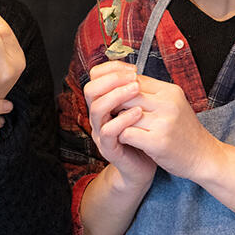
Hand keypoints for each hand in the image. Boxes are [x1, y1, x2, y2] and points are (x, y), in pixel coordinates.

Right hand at [83, 61, 155, 193]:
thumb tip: (136, 70)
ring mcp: (101, 132)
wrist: (145, 166)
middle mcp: (99, 116)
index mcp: (104, 103)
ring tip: (136, 89)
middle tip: (133, 77)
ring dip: (116, 95)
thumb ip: (133, 92)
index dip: (111, 68)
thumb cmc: (143, 134)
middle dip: (111, 79)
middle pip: (90, 89)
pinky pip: (107, 131)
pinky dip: (122, 120)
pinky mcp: (109, 148)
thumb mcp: (139, 108)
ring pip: (96, 109)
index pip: (95, 78)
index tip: (133, 69)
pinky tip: (138, 113)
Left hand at [117, 74, 217, 180]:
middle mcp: (168, 104)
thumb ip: (152, 94)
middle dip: (115, 104)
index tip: (113, 99)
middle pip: (128, 95)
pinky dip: (122, 136)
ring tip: (117, 126)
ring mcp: (164, 123)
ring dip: (118, 121)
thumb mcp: (173, 105)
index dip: (120, 89)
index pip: (135, 80)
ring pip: (125, 114)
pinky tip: (125, 140)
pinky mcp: (158, 142)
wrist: (204, 157)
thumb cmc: (184, 131)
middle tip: (111, 113)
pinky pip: (127, 133)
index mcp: (170, 91)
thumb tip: (124, 83)